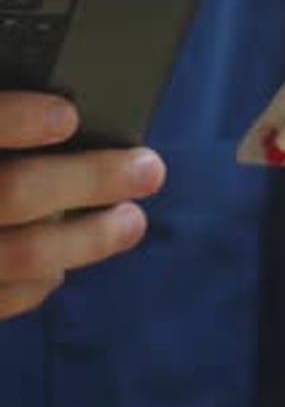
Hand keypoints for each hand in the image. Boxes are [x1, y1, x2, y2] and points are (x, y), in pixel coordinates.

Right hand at [0, 92, 165, 319]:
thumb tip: (54, 108)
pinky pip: (6, 298)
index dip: (18, 120)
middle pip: (16, 192)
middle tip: (148, 169)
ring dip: (91, 238)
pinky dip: (42, 281)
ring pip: (27, 254)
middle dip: (91, 179)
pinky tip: (63, 265)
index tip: (69, 114)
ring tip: (132, 221)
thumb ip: (3, 125)